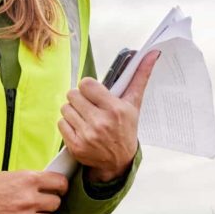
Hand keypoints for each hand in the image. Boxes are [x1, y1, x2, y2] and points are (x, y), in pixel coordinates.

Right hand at [0, 170, 67, 213]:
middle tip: (39, 205)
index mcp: (27, 181)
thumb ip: (26, 180)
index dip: (61, 187)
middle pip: (56, 203)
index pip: (59, 183)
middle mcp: (28, 200)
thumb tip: (44, 184)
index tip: (59, 190)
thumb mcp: (4, 177)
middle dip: (49, 203)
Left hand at [58, 50, 159, 182]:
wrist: (119, 160)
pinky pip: (61, 123)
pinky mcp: (76, 146)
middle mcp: (100, 122)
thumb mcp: (134, 103)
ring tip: (85, 117)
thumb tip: (154, 52)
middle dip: (80, 98)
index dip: (88, 87)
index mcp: (115, 109)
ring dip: (73, 111)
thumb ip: (141, 76)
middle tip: (89, 105)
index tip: (94, 93)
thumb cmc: (126, 128)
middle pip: (73, 95)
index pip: (86, 84)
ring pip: (66, 108)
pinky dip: (68, 124)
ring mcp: (87, 135)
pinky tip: (80, 127)